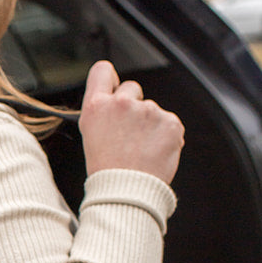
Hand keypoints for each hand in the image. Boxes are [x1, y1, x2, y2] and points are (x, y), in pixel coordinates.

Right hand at [79, 60, 183, 186]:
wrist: (127, 192)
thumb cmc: (107, 170)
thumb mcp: (91, 135)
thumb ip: (104, 111)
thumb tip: (117, 99)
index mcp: (97, 106)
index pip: (102, 71)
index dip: (110, 79)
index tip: (114, 88)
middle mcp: (122, 103)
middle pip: (132, 88)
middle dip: (133, 106)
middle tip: (128, 135)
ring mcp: (148, 111)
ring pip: (152, 110)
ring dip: (150, 125)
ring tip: (140, 150)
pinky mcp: (170, 122)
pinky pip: (169, 123)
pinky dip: (165, 137)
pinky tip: (154, 152)